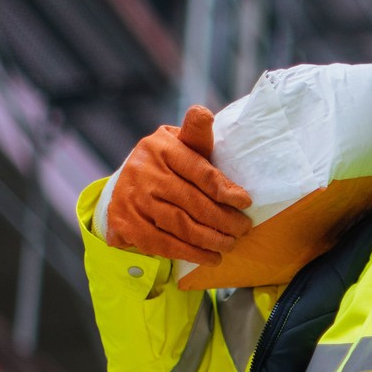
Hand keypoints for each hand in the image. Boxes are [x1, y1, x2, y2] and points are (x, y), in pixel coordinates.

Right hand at [105, 105, 252, 262]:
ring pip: (181, 225)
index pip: (201, 172)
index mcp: (161, 146)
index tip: (246, 203)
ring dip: (211, 239)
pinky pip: (164, 243)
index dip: (226, 190)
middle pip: (193, 202)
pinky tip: (210, 257)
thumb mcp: (180, 143)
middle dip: (224, 220)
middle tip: (243, 229)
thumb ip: (197, 135)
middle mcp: (144, 171)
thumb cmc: (167, 162)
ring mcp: (132, 198)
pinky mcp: (126, 222)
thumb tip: (203, 113)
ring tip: (230, 244)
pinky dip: (191, 253)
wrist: (125, 184)